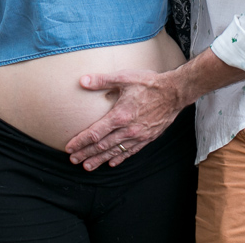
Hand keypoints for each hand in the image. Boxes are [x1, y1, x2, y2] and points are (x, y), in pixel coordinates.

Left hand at [64, 69, 183, 169]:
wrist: (174, 92)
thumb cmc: (149, 83)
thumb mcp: (124, 77)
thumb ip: (102, 80)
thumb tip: (82, 80)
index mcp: (120, 116)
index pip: (95, 133)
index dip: (81, 142)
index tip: (69, 148)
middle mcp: (128, 130)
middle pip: (102, 146)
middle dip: (86, 154)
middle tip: (73, 160)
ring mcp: (138, 136)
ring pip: (115, 151)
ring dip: (100, 160)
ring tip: (88, 166)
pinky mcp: (147, 138)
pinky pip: (130, 151)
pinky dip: (119, 158)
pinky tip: (112, 163)